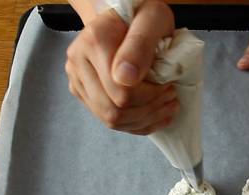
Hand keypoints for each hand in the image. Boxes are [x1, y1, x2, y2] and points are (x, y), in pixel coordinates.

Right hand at [65, 1, 177, 134]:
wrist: (122, 17)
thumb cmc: (141, 15)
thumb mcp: (152, 19)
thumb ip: (140, 44)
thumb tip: (125, 79)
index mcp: (93, 42)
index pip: (121, 92)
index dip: (151, 97)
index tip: (170, 86)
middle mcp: (78, 63)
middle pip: (113, 110)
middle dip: (148, 111)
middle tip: (171, 99)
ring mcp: (78, 81)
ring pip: (110, 120)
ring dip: (143, 120)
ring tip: (165, 108)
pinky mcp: (83, 94)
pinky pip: (109, 122)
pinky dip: (136, 124)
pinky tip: (154, 116)